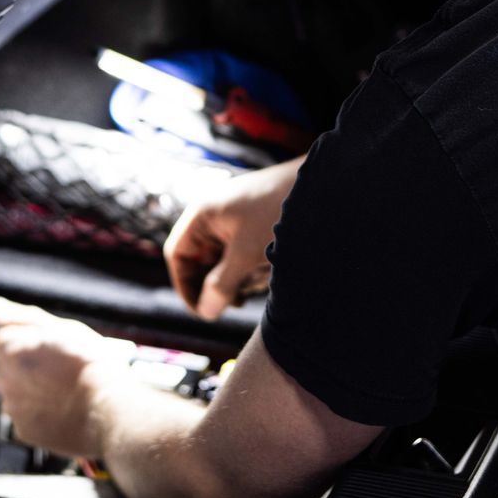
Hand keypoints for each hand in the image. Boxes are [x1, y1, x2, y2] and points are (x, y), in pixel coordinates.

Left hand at [0, 297, 122, 459]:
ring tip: (62, 389)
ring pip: (16, 391)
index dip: (30, 340)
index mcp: (9, 347)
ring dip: (31, 389)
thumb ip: (21, 316)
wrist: (106, 409)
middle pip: (8, 365)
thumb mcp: (61, 327)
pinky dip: (38, 413)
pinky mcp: (23, 430)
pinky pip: (25, 416)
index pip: (4, 337)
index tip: (50, 346)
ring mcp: (12, 406)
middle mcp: (4, 378)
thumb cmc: (89, 364)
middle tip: (59, 367)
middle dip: (27, 365)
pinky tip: (60, 408)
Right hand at [164, 156, 303, 320]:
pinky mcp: (255, 227)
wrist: (320, 185)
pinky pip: (243, 256)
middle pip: (201, 261)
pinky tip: (272, 270)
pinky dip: (253, 268)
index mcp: (202, 215)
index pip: (178, 255)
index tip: (203, 311)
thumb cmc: (277, 211)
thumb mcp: (247, 253)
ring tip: (263, 277)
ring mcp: (235, 222)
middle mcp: (214, 217)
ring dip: (240, 278)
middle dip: (218, 284)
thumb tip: (205, 313)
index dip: (186, 286)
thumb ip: (222, 284)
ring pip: (225, 262)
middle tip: (238, 301)